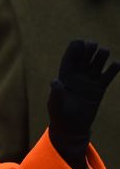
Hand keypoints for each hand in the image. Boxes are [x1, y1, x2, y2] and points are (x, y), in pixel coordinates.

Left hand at [48, 40, 119, 168]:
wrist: (71, 127)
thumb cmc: (59, 115)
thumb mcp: (55, 105)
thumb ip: (56, 93)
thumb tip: (55, 81)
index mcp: (64, 76)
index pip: (69, 59)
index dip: (74, 50)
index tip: (79, 41)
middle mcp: (77, 76)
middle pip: (83, 59)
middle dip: (87, 50)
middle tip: (92, 44)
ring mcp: (89, 81)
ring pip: (96, 65)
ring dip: (100, 57)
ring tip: (104, 51)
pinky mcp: (99, 89)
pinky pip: (106, 77)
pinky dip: (112, 70)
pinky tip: (116, 64)